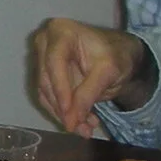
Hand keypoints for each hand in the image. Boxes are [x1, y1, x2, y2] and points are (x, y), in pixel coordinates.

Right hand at [32, 18, 150, 137]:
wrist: (119, 55)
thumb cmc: (116, 55)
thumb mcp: (109, 72)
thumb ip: (89, 93)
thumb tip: (72, 119)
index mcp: (61, 32)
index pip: (54, 63)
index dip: (60, 90)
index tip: (69, 115)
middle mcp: (45, 43)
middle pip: (47, 81)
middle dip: (64, 108)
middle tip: (81, 128)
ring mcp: (41, 59)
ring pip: (45, 93)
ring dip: (64, 115)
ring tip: (86, 129)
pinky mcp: (44, 76)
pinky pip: (47, 98)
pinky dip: (63, 113)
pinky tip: (81, 123)